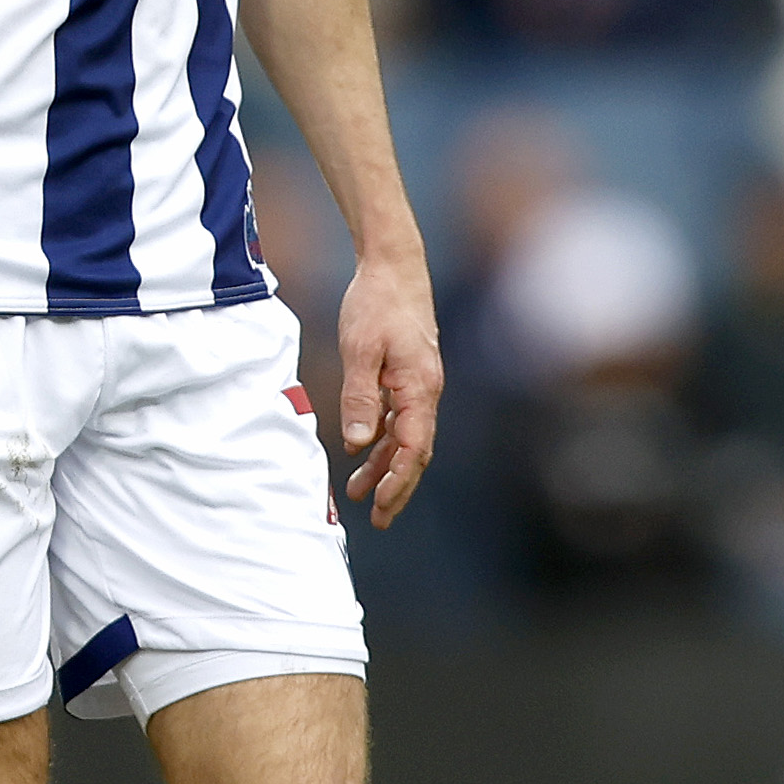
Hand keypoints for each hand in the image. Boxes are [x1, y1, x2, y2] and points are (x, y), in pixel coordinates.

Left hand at [331, 260, 442, 526]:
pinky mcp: (407, 374)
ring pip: (405, 437)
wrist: (394, 264)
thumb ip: (360, 397)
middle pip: (415, 452)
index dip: (397, 483)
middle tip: (377, 519)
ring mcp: (418, 383)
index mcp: (419, 388)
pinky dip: (383, 440)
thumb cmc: (377, 303)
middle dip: (396, 487)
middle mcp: (425, 390)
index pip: (413, 449)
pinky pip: (399, 418)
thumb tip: (358, 444)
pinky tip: (364, 450)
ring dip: (385, 466)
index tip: (380, 508)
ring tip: (358, 492)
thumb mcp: (360, 350)